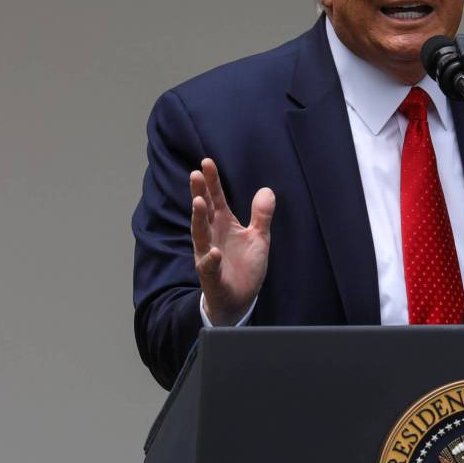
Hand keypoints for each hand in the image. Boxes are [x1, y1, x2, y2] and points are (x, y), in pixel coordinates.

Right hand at [189, 158, 274, 325]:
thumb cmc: (244, 267)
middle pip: (204, 211)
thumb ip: (261, 215)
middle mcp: (211, 236)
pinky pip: (209, 267)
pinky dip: (210, 260)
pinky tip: (213, 252)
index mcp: (223, 224)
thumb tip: (267, 190)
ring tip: (198, 202)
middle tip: (195, 174)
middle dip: (199, 193)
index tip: (206, 162)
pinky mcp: (211, 276)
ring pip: (200, 235)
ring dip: (198, 219)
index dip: (212, 182)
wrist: (239, 300)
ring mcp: (207, 255)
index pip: (216, 199)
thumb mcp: (258, 238)